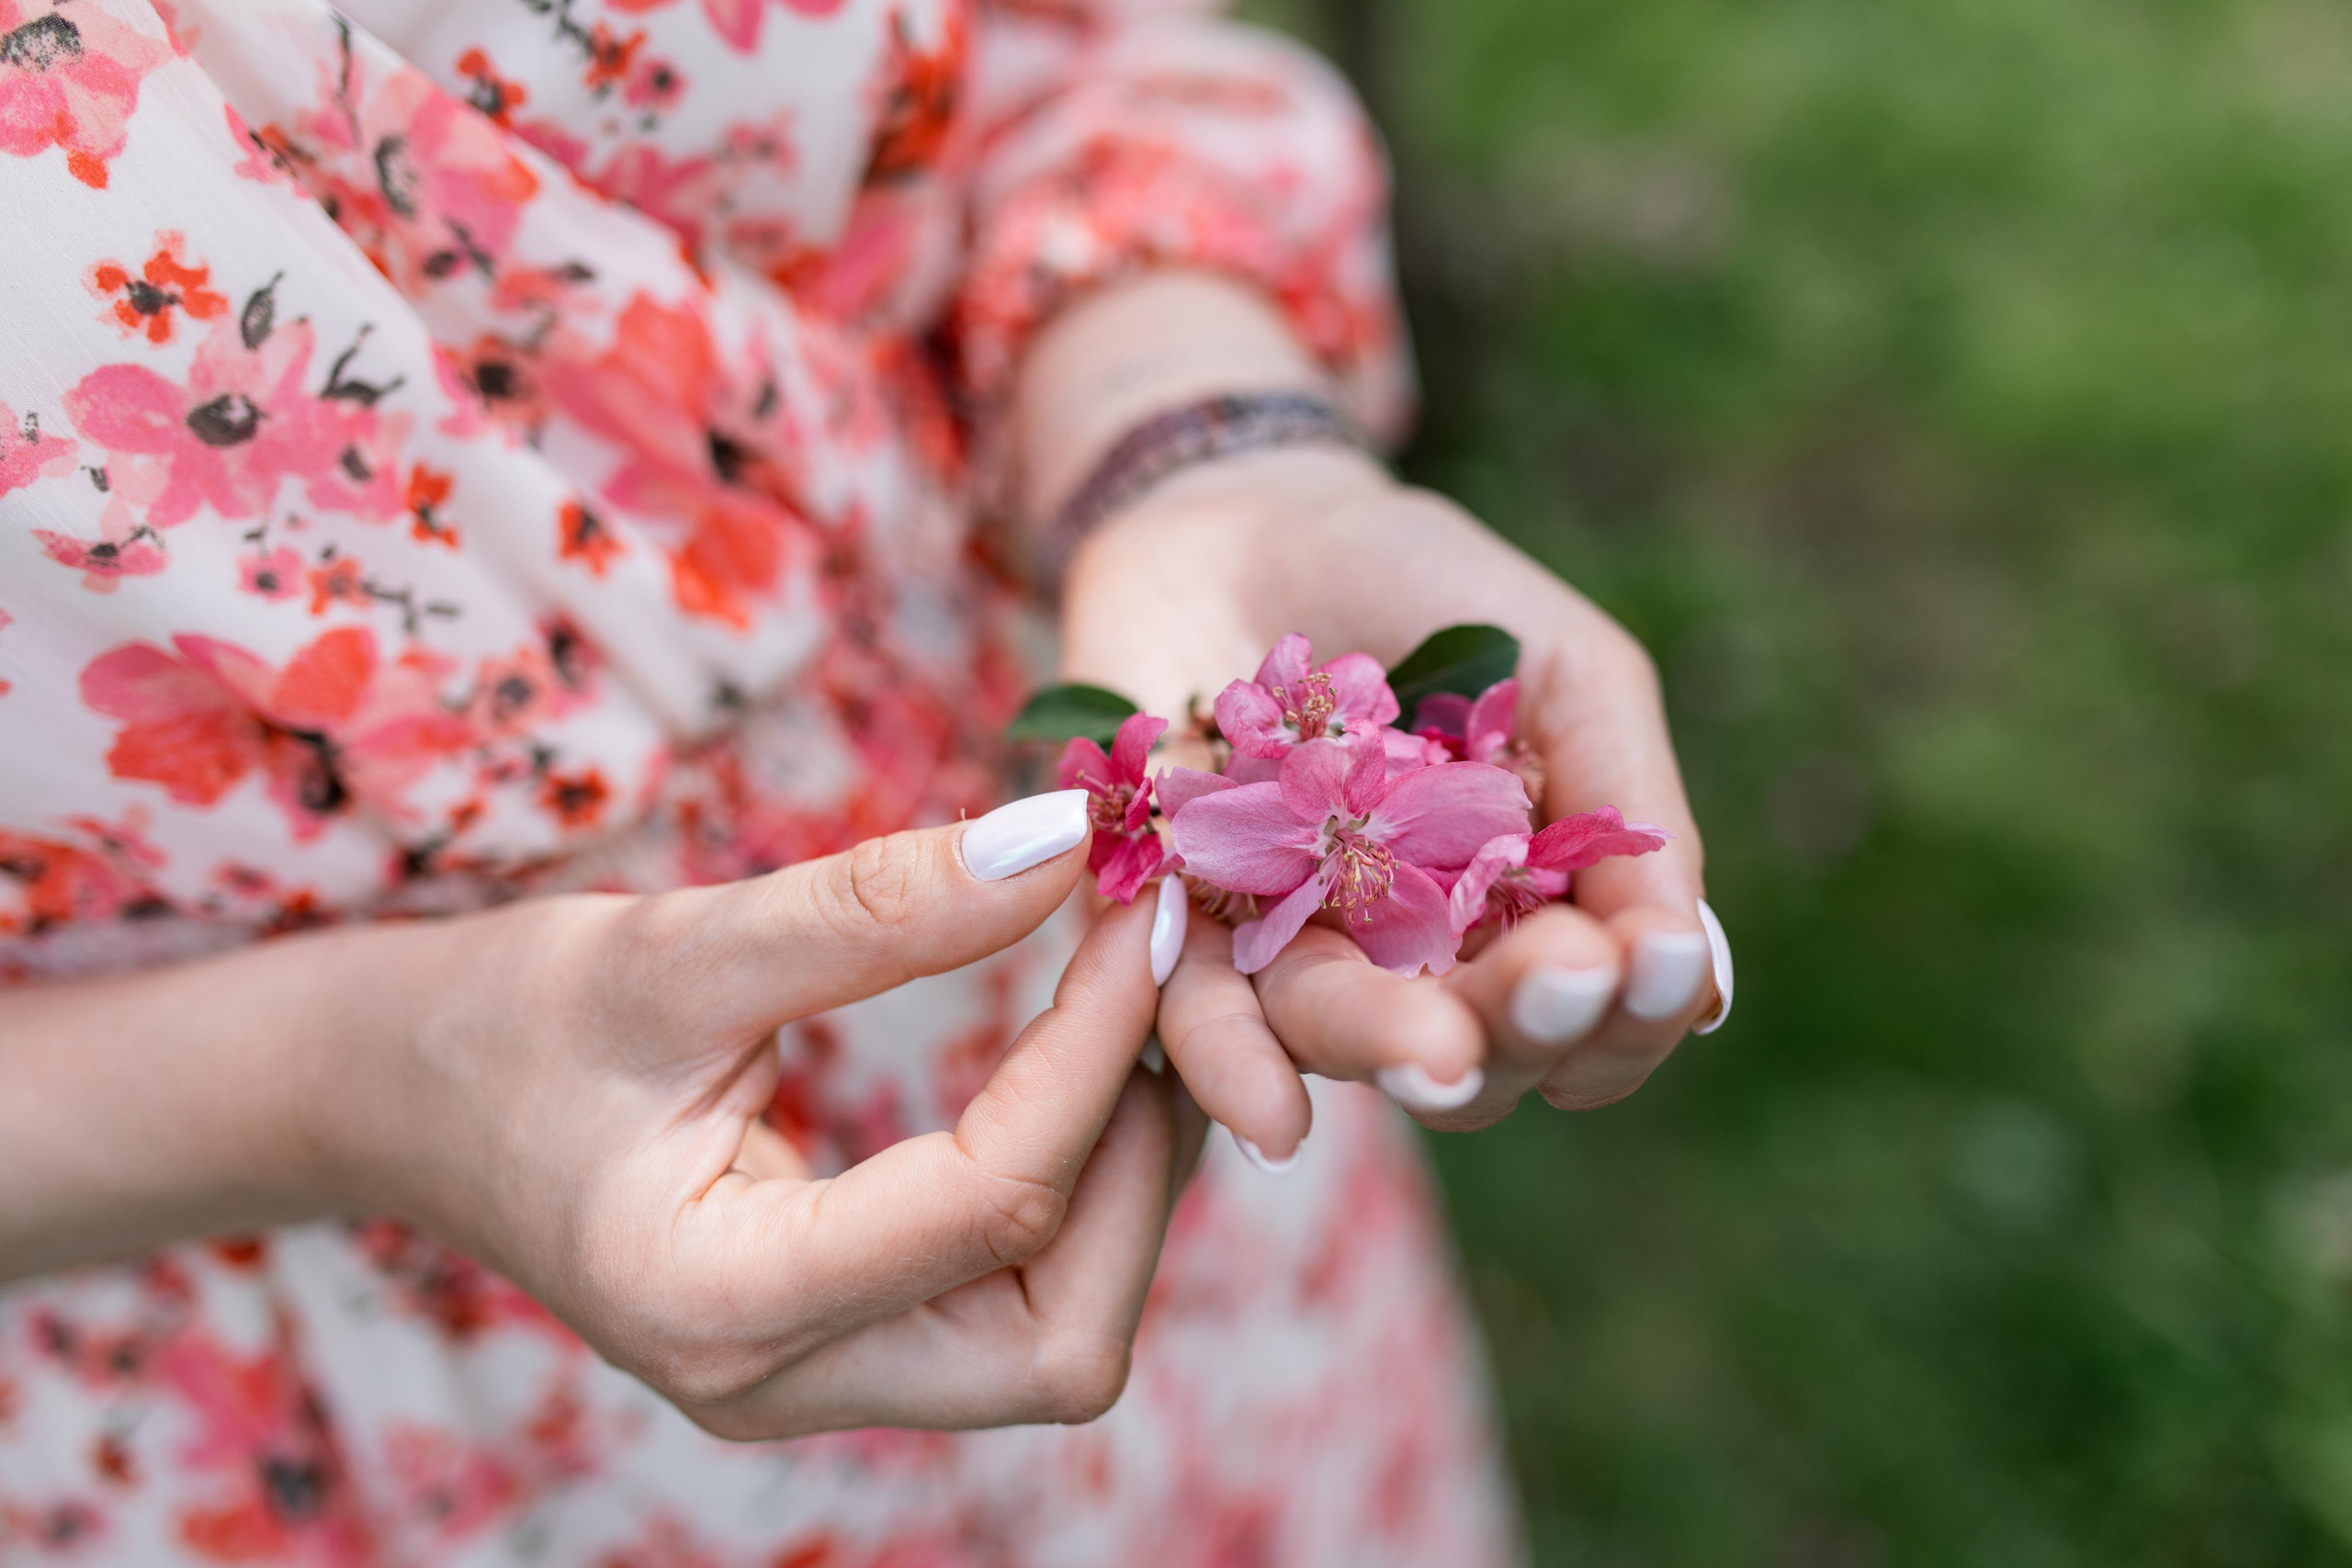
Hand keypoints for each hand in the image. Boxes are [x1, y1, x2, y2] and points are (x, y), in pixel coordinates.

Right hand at [309, 795, 1200, 1437]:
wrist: (395, 1099)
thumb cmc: (501, 1020)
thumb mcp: (670, 948)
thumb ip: (867, 909)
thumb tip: (1062, 841)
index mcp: (715, 1303)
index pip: (992, 1206)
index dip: (1097, 1050)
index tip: (1142, 905)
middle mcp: (777, 1383)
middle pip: (1062, 1340)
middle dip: (1143, 1158)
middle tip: (1162, 980)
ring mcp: (817, 1381)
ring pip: (1058, 1338)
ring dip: (1128, 1175)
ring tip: (1134, 1005)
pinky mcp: (843, 1343)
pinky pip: (1015, 1300)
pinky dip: (1078, 1187)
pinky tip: (1083, 1060)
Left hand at [1060, 445, 1730, 1155]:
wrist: (1246, 513)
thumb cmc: (1431, 590)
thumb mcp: (1571, 671)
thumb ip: (1632, 815)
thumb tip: (1700, 983)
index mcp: (1528, 916)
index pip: (1592, 1015)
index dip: (1628, 1011)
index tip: (1649, 964)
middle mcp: (1413, 961)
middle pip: (1480, 1052)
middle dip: (1527, 1028)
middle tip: (1563, 983)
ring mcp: (1290, 948)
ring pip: (1346, 1038)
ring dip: (1397, 1049)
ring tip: (1442, 1055)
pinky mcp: (1171, 921)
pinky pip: (1199, 1013)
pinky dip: (1233, 1069)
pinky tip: (1274, 1120)